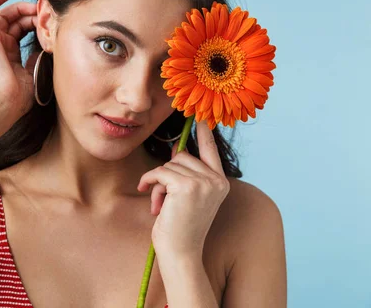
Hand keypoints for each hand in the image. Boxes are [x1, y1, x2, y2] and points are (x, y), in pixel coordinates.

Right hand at [0, 0, 38, 118]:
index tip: (50, 20)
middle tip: (46, 12)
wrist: (4, 102)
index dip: (35, 23)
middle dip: (32, 14)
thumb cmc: (18, 96)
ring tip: (36, 6)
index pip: (22, 31)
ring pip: (5, 14)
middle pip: (15, 21)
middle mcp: (1, 46)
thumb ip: (36, 60)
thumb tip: (43, 49)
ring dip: (21, 8)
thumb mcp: (33, 75)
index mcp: (11, 55)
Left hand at [137, 119, 230, 258]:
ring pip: (169, 165)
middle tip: (162, 200)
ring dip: (157, 184)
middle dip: (166, 175)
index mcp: (220, 183)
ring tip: (160, 207)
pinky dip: (149, 184)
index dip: (204, 132)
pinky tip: (152, 205)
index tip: (201, 116)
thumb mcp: (187, 197)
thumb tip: (176, 149)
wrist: (180, 254)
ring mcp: (203, 182)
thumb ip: (186, 174)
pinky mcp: (186, 186)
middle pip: (182, 157)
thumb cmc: (180, 228)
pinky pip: (159, 173)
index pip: (211, 150)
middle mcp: (216, 180)